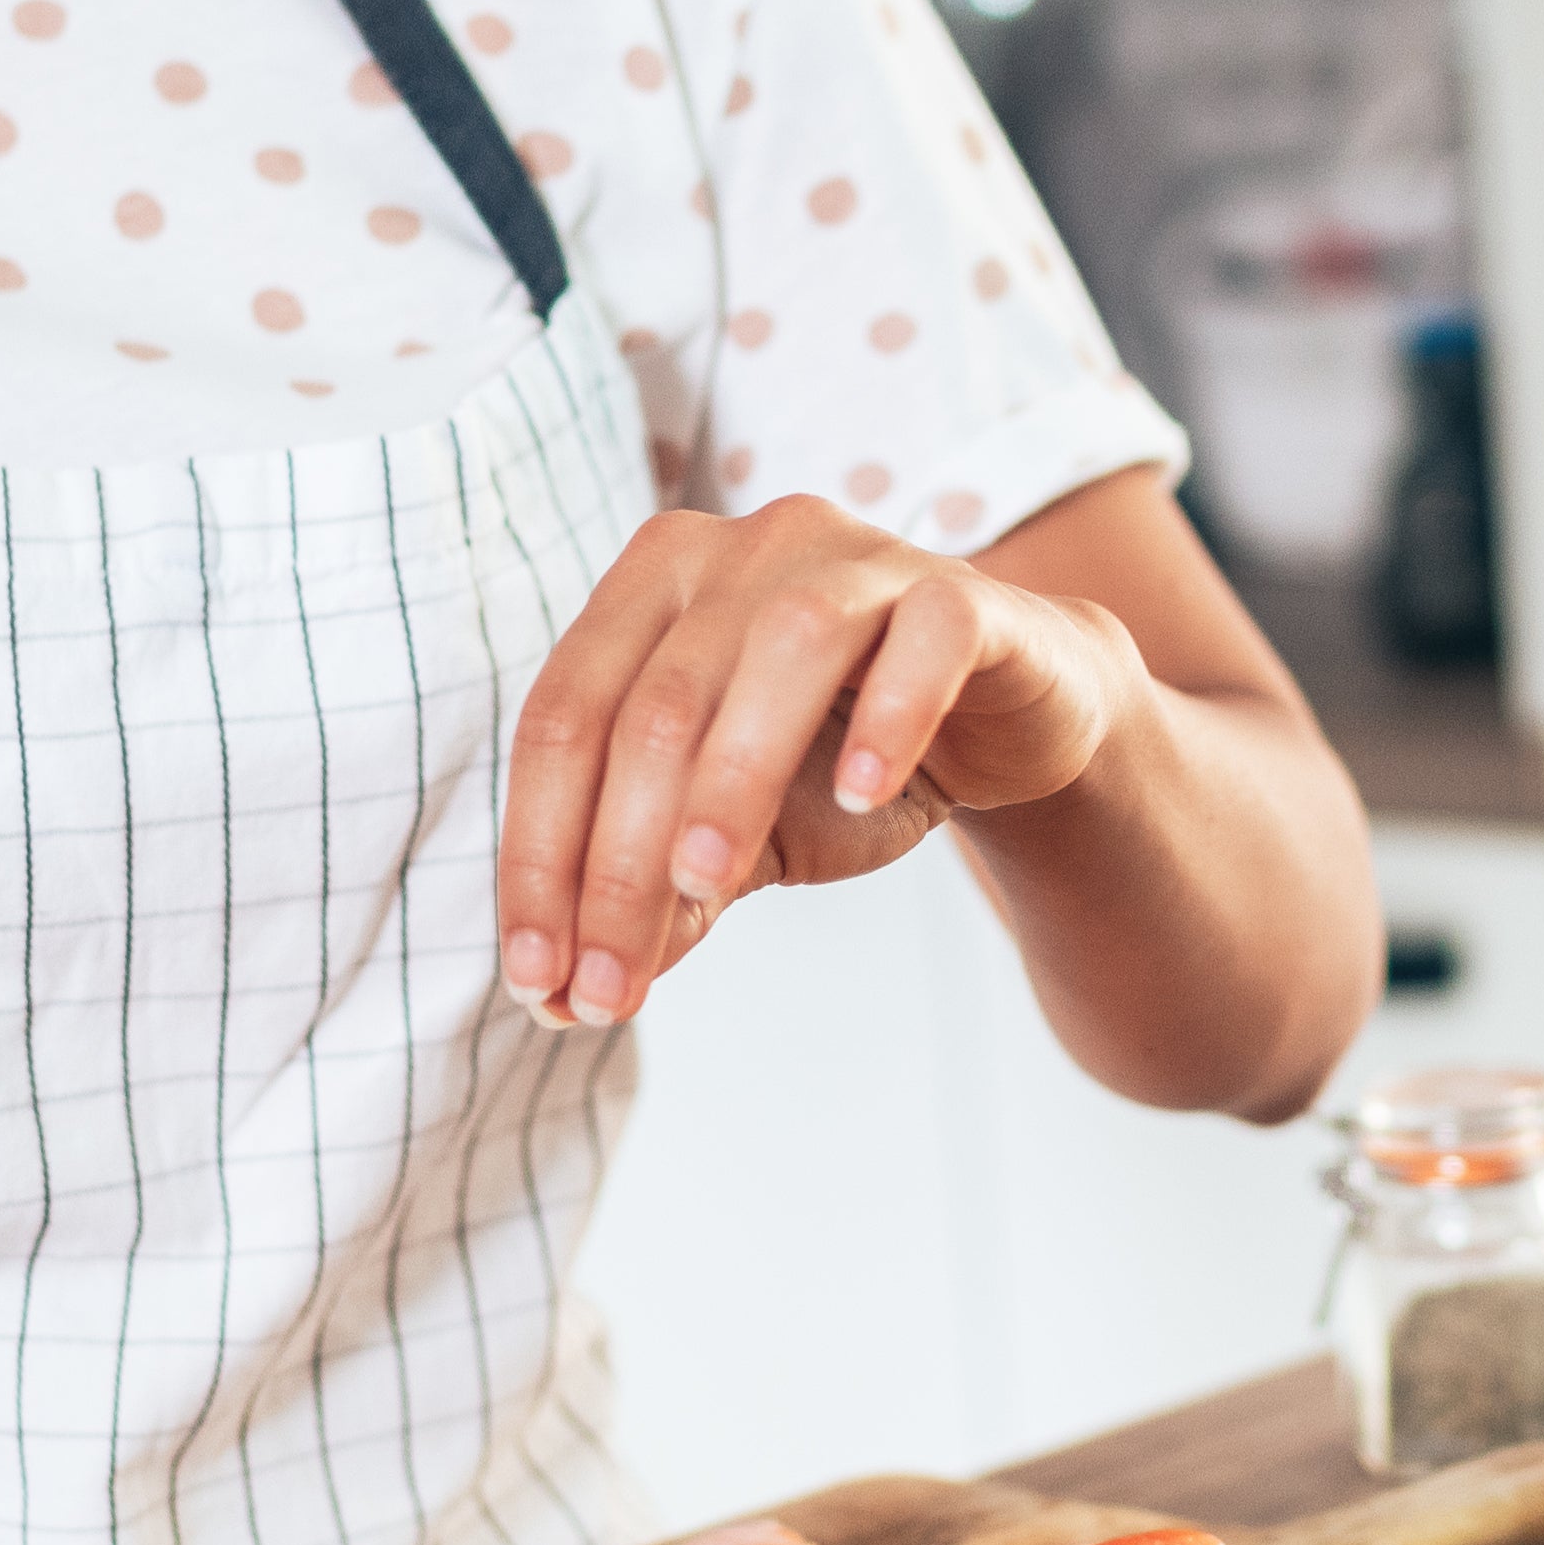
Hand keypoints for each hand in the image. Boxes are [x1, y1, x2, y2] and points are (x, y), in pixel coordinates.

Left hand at [497, 498, 1146, 1026]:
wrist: (1007, 723)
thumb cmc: (844, 762)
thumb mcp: (741, 836)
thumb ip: (662, 890)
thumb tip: (572, 995)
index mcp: (651, 588)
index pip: (563, 721)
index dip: (538, 854)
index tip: (536, 981)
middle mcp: (740, 549)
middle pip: (653, 706)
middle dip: (619, 863)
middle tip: (612, 987)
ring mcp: (854, 557)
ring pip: (775, 654)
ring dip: (730, 781)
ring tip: (703, 885)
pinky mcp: (962, 592)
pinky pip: (924, 638)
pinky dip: (892, 714)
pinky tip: (865, 793)